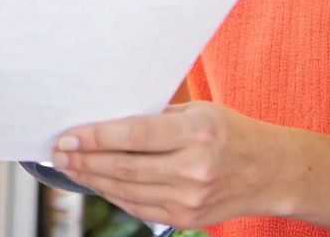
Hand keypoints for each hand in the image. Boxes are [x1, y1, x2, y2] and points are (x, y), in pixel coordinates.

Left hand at [49, 102, 293, 228]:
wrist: (269, 172)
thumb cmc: (228, 133)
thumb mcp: (198, 112)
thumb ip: (155, 117)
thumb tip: (104, 120)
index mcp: (198, 133)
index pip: (135, 136)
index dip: (96, 138)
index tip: (68, 136)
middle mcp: (194, 169)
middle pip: (125, 167)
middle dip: (85, 160)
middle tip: (59, 151)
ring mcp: (190, 198)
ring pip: (126, 190)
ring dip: (91, 178)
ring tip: (69, 166)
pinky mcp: (186, 218)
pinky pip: (137, 207)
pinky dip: (112, 194)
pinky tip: (95, 182)